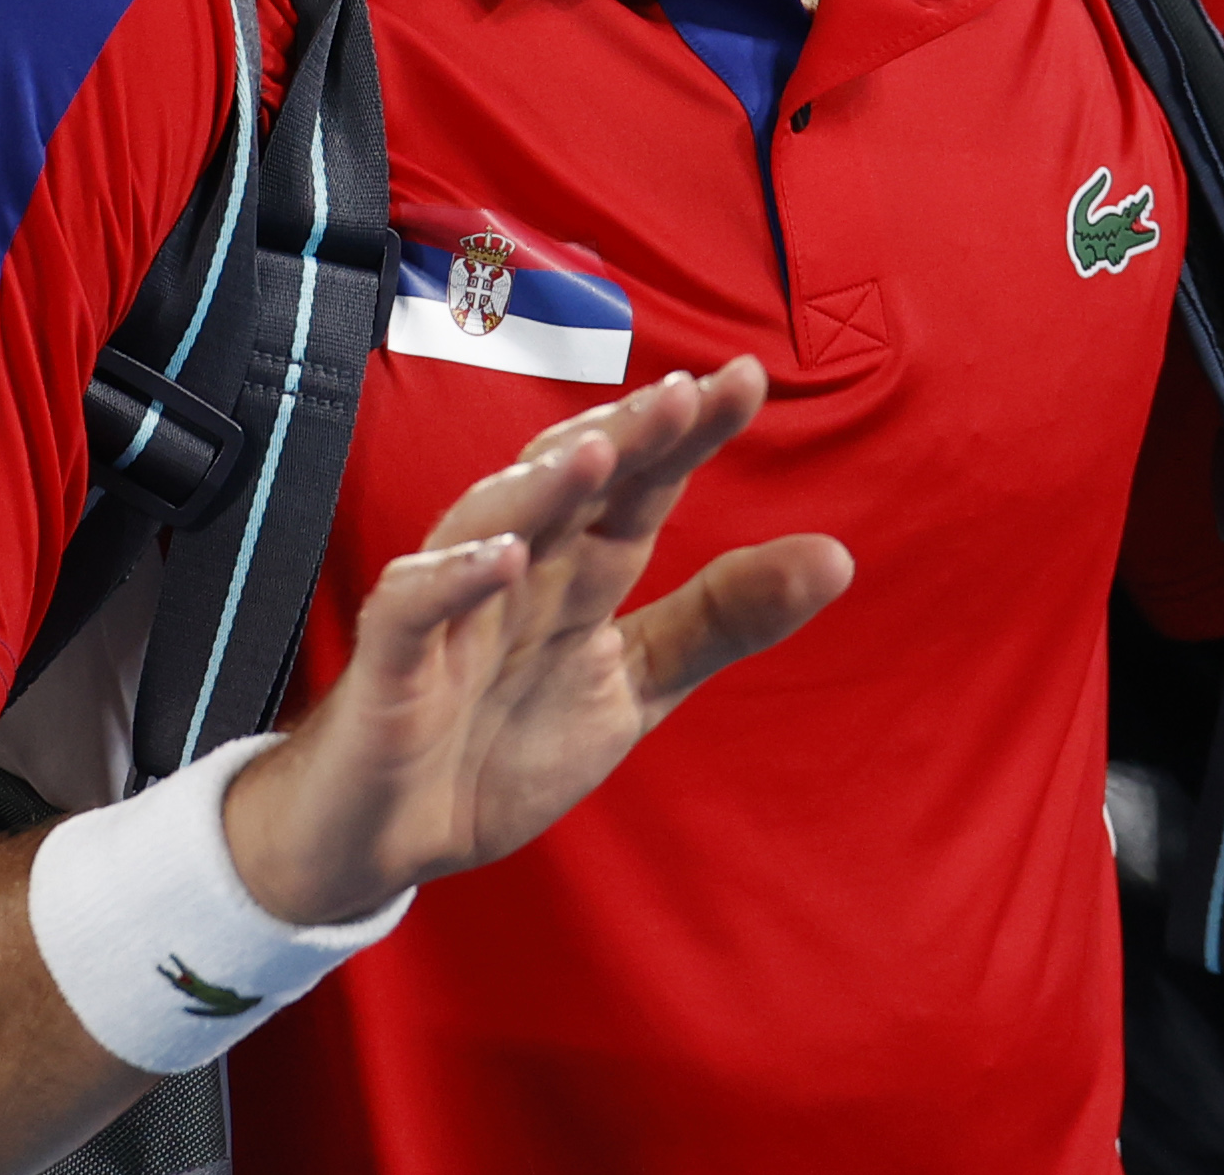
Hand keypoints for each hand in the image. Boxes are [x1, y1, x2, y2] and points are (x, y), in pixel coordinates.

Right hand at [217, 357, 849, 923]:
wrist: (385, 846)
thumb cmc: (498, 747)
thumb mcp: (634, 687)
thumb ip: (723, 620)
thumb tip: (838, 557)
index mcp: (580, 571)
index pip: (641, 487)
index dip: (687, 434)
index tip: (747, 378)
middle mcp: (518, 571)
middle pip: (570, 487)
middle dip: (624, 438)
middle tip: (685, 394)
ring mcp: (450, 612)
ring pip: (488, 523)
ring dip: (540, 490)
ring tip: (597, 455)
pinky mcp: (388, 665)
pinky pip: (411, 607)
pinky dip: (450, 578)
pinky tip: (500, 557)